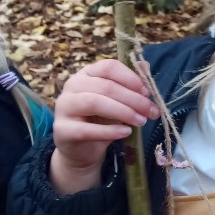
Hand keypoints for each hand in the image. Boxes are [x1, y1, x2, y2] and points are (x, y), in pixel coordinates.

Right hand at [51, 59, 158, 193]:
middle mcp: (72, 85)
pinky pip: (87, 129)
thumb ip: (130, 84)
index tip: (147, 93)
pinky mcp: (63, 130)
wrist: (83, 149)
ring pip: (94, 102)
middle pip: (105, 86)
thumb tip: (145, 65)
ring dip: (123, 112)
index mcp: (87, 74)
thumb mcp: (118, 101)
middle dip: (133, 99)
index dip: (130, 78)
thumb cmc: (102, 120)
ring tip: (141, 121)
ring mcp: (64, 107)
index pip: (108, 67)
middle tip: (152, 111)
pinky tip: (126, 132)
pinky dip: (110, 131)